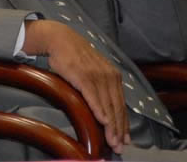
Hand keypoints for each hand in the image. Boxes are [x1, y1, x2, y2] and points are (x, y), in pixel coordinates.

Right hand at [23, 20, 129, 153]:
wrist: (61, 39)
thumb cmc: (75, 56)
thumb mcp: (94, 70)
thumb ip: (102, 86)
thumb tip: (105, 107)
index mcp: (113, 75)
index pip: (121, 104)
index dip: (124, 123)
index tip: (125, 139)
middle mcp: (108, 75)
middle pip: (117, 107)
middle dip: (119, 129)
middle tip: (119, 146)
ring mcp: (97, 75)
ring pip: (107, 105)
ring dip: (111, 125)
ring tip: (112, 140)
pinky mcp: (83, 76)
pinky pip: (94, 96)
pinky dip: (99, 110)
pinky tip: (103, 121)